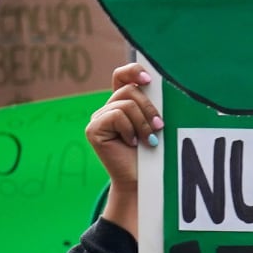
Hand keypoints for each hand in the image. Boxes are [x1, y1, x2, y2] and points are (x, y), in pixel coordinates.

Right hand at [86, 63, 161, 236]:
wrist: (143, 181)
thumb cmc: (153, 154)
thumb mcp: (155, 123)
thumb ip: (153, 104)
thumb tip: (158, 82)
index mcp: (122, 103)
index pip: (122, 76)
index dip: (133, 71)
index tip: (150, 80)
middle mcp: (108, 108)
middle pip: (128, 90)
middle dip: (149, 108)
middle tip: (159, 127)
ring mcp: (98, 118)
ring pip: (124, 104)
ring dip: (143, 122)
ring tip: (149, 139)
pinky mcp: (94, 129)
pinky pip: (116, 116)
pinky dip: (130, 129)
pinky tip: (132, 143)